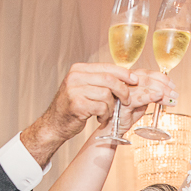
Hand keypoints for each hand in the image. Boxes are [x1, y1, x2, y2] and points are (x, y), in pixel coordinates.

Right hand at [25, 63, 169, 151]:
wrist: (55, 123)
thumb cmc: (74, 107)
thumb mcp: (85, 88)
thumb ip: (100, 81)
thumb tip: (126, 77)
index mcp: (79, 69)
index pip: (107, 67)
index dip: (124, 73)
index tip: (135, 80)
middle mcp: (76, 76)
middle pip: (109, 80)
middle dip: (123, 91)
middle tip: (126, 101)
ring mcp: (75, 90)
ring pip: (107, 95)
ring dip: (111, 107)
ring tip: (106, 113)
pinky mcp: (77, 104)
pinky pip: (101, 107)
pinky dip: (105, 115)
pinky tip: (100, 118)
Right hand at [115, 69, 177, 129]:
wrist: (114, 127)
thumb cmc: (126, 113)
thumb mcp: (140, 101)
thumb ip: (149, 93)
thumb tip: (164, 90)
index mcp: (128, 79)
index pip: (146, 73)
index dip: (160, 77)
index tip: (172, 84)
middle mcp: (125, 83)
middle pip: (147, 79)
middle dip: (164, 86)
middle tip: (175, 93)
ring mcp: (123, 93)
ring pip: (145, 88)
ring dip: (162, 93)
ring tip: (173, 99)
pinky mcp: (123, 104)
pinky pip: (139, 98)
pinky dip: (150, 96)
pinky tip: (160, 96)